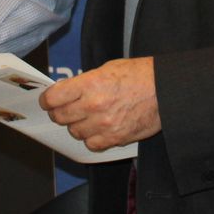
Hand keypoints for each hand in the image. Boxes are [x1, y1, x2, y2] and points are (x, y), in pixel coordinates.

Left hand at [41, 58, 160, 149]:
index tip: (48, 101)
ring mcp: (104, 124)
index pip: (54, 98)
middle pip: (60, 117)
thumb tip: (68, 92)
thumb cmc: (141, 75)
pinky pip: (92, 144)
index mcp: (90, 83)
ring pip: (75, 132)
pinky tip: (98, 129)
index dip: (47, 100)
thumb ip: (85, 81)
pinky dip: (92, 139)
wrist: (167, 91)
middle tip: (64, 110)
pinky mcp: (115, 138)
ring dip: (77, 126)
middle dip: (59, 113)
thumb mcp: (109, 68)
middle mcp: (94, 105)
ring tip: (86, 118)